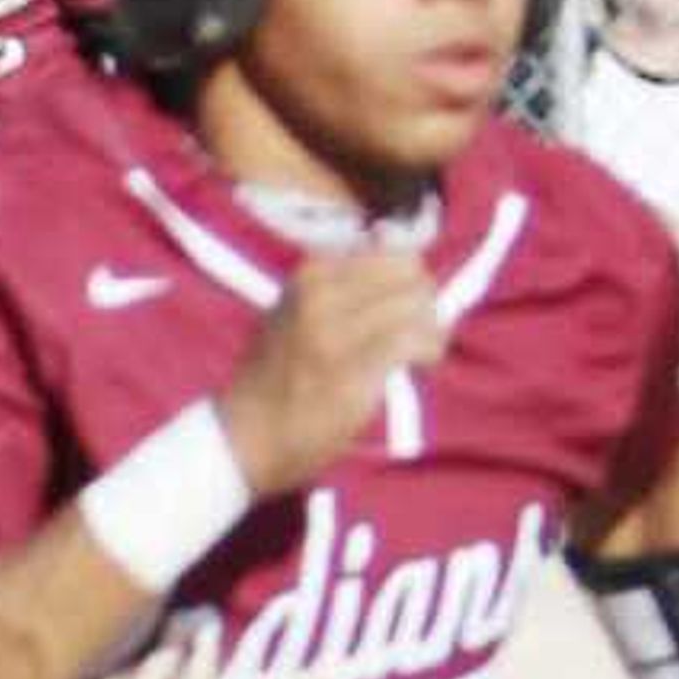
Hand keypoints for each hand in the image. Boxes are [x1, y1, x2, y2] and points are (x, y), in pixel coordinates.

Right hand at [220, 249, 445, 496]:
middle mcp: (321, 294)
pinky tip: (419, 366)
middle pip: (411, 272)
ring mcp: (337, 331)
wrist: (247, 435)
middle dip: (422, 301)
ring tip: (418, 352)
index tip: (399, 307)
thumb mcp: (295, 309)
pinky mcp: (355, 368)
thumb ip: (340, 282)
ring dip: (431, 329)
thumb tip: (393, 243)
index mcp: (309, 274)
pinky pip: (416, 341)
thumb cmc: (276, 376)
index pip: (390, 251)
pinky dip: (429, 351)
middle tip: (414, 331)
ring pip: (419, 304)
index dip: (406, 279)